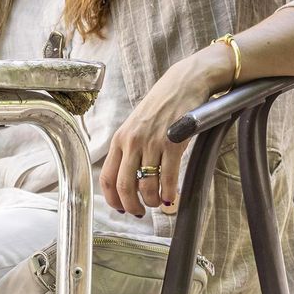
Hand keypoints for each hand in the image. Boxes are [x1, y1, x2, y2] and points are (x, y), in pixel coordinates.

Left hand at [101, 44, 232, 216]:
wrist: (186, 82)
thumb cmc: (162, 106)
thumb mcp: (136, 125)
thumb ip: (129, 149)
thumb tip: (128, 181)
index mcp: (119, 139)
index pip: (107, 178)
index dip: (113, 199)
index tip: (120, 209)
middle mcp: (132, 141)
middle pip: (125, 186)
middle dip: (132, 206)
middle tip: (140, 212)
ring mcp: (153, 142)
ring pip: (147, 185)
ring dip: (152, 201)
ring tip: (158, 202)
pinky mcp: (174, 142)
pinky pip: (168, 178)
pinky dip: (169, 193)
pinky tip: (172, 198)